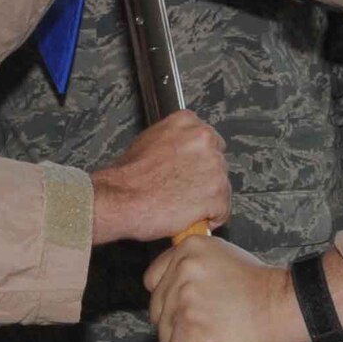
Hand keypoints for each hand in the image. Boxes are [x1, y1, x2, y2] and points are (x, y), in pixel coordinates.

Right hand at [89, 110, 229, 244]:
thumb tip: (182, 152)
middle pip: (218, 162)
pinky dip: (210, 218)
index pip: (208, 140)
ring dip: (208, 199)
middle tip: (184, 190)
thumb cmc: (128, 176)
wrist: (120, 199)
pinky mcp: (216, 194)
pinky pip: (222, 211)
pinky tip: (191, 218)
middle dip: (205, 178)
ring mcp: (213, 167)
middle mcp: (204, 140)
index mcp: (188, 122)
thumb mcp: (148, 140)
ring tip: (183, 205)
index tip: (190, 170)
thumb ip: (173, 140)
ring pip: (222, 186)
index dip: (198, 160)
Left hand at [144, 236, 304, 341]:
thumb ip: (195, 268)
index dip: (166, 300)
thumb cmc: (260, 290)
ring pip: (165, 335)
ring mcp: (187, 299)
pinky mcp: (194, 328)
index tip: (182, 311)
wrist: (284, 307)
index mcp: (189, 248)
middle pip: (157, 310)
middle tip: (198, 334)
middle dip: (174, 327)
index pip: (153, 279)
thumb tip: (173, 288)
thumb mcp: (222, 259)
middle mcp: (184, 269)